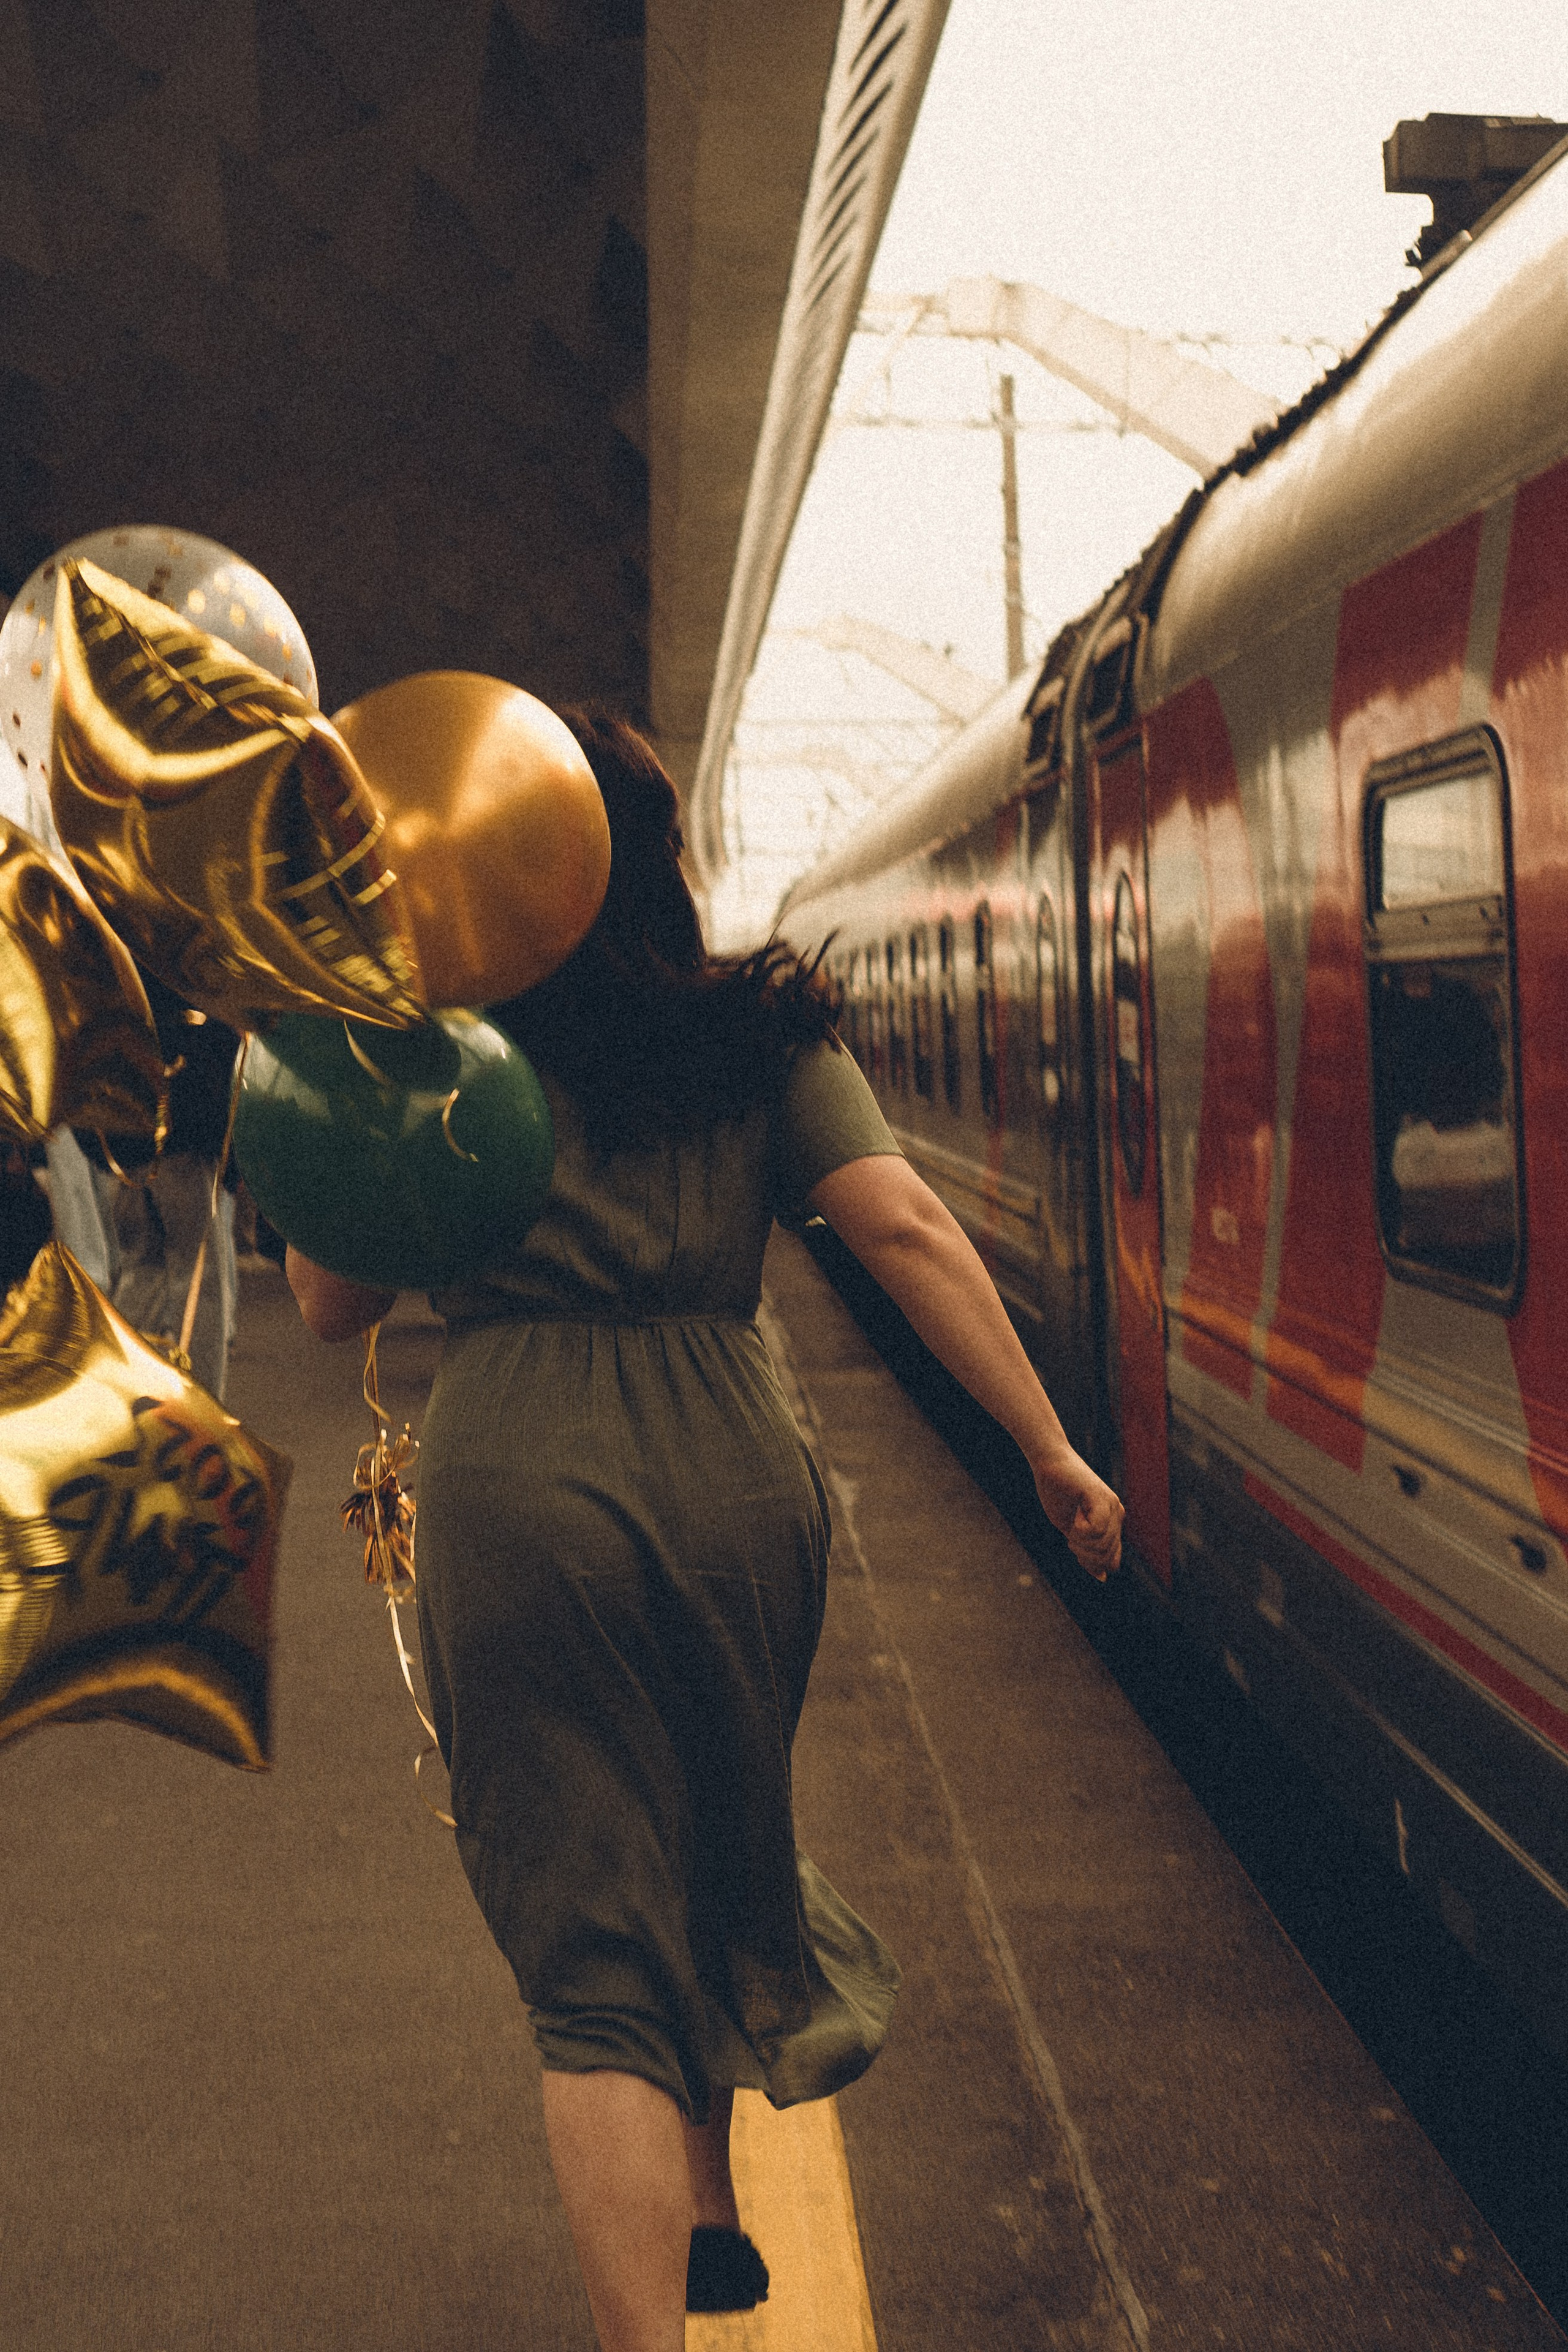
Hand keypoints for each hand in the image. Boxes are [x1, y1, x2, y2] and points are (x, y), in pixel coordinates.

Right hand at [1032, 1447, 1124, 1580]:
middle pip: (1107, 1557)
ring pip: (1102, 1546)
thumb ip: (1087, 1551)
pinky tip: (1073, 1517)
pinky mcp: (1103, 1499)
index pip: (1112, 1560)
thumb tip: (1103, 1578)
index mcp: (1112, 1522)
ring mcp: (1112, 1506)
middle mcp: (1117, 1514)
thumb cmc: (1056, 1492)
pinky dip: (1080, 1531)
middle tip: (1069, 1537)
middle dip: (1084, 1555)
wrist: (1048, 1463)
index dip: (1091, 1562)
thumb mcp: (1071, 1530)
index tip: (1073, 1545)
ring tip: (1071, 1525)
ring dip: (1080, 1542)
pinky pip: (1097, 1531)